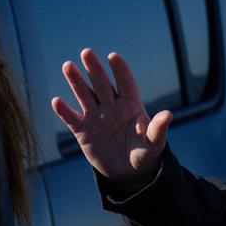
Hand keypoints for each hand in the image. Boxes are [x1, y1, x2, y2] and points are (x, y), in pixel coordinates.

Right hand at [52, 48, 171, 184]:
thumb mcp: (154, 143)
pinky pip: (72, 119)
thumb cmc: (146, 154)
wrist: (130, 173)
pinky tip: (57, 101)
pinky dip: (64, 111)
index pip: (126, 83)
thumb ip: (158, 128)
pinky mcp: (83, 132)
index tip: (113, 56)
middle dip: (94, 69)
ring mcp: (96, 118)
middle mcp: (112, 107)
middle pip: (102, 84)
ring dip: (76, 82)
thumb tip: (168, 114)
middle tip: (87, 52)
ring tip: (67, 65)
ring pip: (85, 96)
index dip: (120, 70)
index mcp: (131, 106)